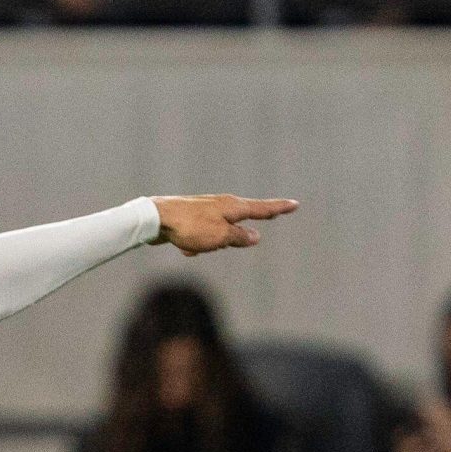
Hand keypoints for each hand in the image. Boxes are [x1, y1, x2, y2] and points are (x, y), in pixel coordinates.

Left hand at [152, 194, 298, 255]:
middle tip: (274, 212)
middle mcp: (221, 205)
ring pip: (219, 232)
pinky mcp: (192, 220)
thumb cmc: (190, 227)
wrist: (156, 219)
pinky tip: (183, 247)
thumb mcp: (220, 237)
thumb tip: (255, 237)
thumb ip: (239, 237)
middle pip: (243, 216)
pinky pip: (201, 237)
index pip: (262, 208)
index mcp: (233, 207)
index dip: (278, 209)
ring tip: (194, 245)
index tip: (294, 204)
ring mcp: (206, 211)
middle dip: (253, 219)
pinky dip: (195, 244)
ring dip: (211, 243)